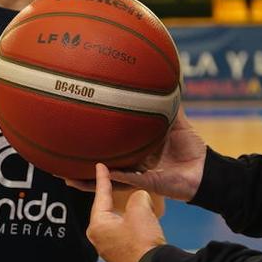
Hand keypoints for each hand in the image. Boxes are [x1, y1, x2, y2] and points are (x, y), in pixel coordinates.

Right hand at [68, 108, 206, 201]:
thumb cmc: (192, 148)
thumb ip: (168, 103)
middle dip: (78, 165)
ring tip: (64, 176)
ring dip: (86, 179)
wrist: (206, 170)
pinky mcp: (145, 184)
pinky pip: (126, 180)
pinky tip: (98, 172)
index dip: (90, 142)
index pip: (108, 145)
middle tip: (55, 160)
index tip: (72, 132)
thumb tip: (165, 77)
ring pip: (105, 179)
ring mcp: (135, 176)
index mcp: (135, 150)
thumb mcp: (177, 121)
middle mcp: (131, 164)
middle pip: (99, 166)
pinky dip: (113, 177)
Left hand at [87, 163, 165, 261]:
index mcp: (98, 225)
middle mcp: (99, 238)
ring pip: (117, 221)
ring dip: (125, 211)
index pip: (100, 195)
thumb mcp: (140, 209)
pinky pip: (124, 233)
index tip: (99, 166)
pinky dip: (130, 223)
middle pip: (106, 209)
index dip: (102, 179)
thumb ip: (137, 196)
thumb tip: (139, 198)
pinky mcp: (121, 256)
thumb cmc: (142, 241)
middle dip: (111, 195)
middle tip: (111, 180)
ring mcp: (109, 249)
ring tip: (129, 198)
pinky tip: (139, 220)